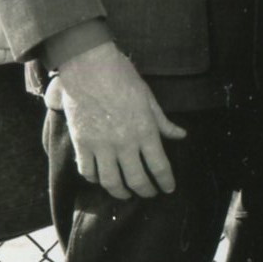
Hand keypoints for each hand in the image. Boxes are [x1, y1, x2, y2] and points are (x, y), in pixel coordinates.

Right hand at [47, 38, 187, 198]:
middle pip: (137, 179)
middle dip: (146, 191)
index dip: (166, 182)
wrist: (89, 67)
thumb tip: (181, 135)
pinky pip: (88, 170)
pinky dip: (95, 179)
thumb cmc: (123, 78)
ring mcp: (101, 145)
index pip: (160, 167)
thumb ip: (163, 122)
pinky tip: (101, 179)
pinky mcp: (81, 143)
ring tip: (126, 194)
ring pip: (111, 181)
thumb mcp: (150, 99)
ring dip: (120, 192)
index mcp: (145, 131)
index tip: (168, 189)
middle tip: (150, 194)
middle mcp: (124, 143)